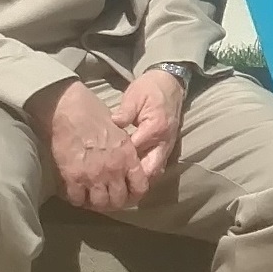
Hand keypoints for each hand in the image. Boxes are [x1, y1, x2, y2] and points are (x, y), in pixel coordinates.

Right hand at [34, 78, 146, 212]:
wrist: (69, 109)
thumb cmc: (94, 114)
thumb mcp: (120, 131)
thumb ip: (126, 151)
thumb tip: (129, 164)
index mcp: (128, 157)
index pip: (140, 187)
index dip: (134, 194)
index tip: (127, 194)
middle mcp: (113, 170)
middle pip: (118, 201)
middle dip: (114, 202)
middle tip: (107, 198)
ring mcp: (93, 176)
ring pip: (99, 204)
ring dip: (96, 203)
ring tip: (91, 198)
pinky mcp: (73, 177)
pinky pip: (77, 199)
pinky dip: (77, 199)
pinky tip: (76, 193)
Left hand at [111, 65, 187, 183]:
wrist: (170, 83)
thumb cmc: (150, 88)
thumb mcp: (135, 95)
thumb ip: (125, 112)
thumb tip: (112, 124)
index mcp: (155, 128)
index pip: (135, 151)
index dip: (119, 161)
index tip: (102, 166)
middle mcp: (163, 141)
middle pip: (148, 170)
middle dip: (132, 181)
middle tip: (112, 186)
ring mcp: (167, 146)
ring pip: (155, 172)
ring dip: (139, 181)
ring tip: (120, 188)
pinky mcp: (166, 148)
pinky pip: (157, 167)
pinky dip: (145, 175)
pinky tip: (130, 179)